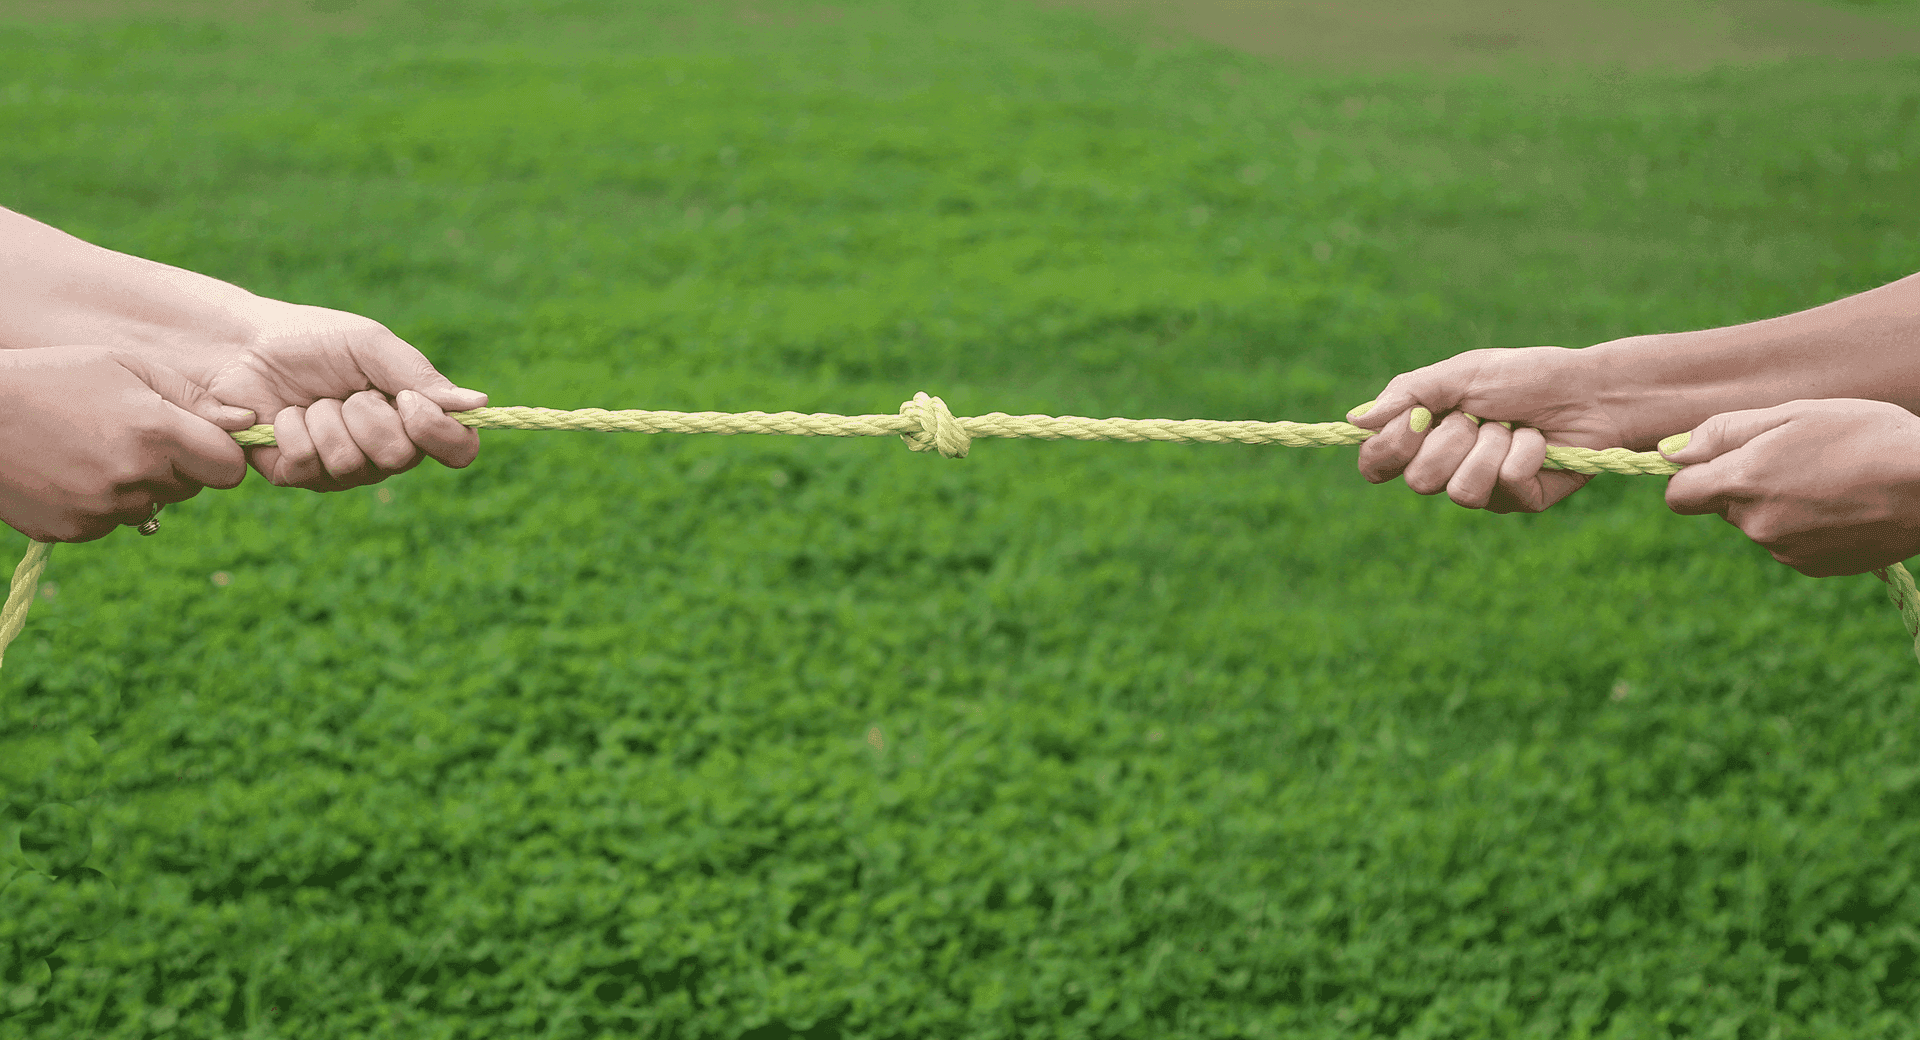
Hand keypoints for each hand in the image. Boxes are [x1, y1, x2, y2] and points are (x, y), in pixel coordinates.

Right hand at [0, 346, 252, 542]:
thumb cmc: (53, 377)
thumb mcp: (125, 366)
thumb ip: (191, 397)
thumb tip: (248, 422)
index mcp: (156, 433)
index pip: (229, 469)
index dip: (218, 455)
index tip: (199, 441)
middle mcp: (134, 478)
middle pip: (191, 488)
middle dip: (175, 466)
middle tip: (132, 435)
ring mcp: (101, 510)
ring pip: (150, 508)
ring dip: (136, 486)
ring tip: (92, 449)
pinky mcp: (72, 531)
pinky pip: (109, 523)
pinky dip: (98, 504)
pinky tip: (68, 471)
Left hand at [148, 297, 487, 491]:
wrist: (243, 344)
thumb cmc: (313, 339)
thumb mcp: (372, 345)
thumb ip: (421, 377)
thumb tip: (478, 404)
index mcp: (414, 418)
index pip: (458, 449)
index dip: (440, 434)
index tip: (410, 402)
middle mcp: (385, 451)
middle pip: (401, 458)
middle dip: (368, 414)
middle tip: (346, 391)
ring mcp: (343, 469)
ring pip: (352, 463)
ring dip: (326, 419)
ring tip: (311, 400)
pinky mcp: (298, 475)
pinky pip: (308, 466)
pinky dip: (293, 430)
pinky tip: (284, 416)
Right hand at [1344, 345, 1632, 512]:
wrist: (1589, 389)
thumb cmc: (1524, 376)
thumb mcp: (1461, 374)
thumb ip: (1408, 394)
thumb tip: (1356, 420)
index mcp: (1423, 438)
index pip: (1377, 464)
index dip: (1387, 450)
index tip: (1415, 420)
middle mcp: (1446, 469)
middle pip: (1418, 480)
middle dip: (1452, 439)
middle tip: (1479, 417)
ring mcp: (1482, 490)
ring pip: (1460, 491)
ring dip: (1491, 447)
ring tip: (1512, 428)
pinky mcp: (1519, 501)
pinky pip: (1505, 484)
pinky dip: (1525, 451)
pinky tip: (1539, 440)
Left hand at [1658, 398, 1919, 576]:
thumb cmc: (1865, 435)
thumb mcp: (1792, 414)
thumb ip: (1723, 434)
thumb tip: (1668, 453)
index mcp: (1742, 484)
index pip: (1678, 495)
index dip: (1692, 476)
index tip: (1717, 461)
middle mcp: (1756, 525)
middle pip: (1722, 507)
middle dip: (1743, 484)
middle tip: (1795, 457)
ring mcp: (1785, 551)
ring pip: (1758, 524)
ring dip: (1777, 503)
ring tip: (1828, 478)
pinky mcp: (1813, 567)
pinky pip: (1789, 543)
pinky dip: (1804, 525)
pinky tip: (1842, 504)